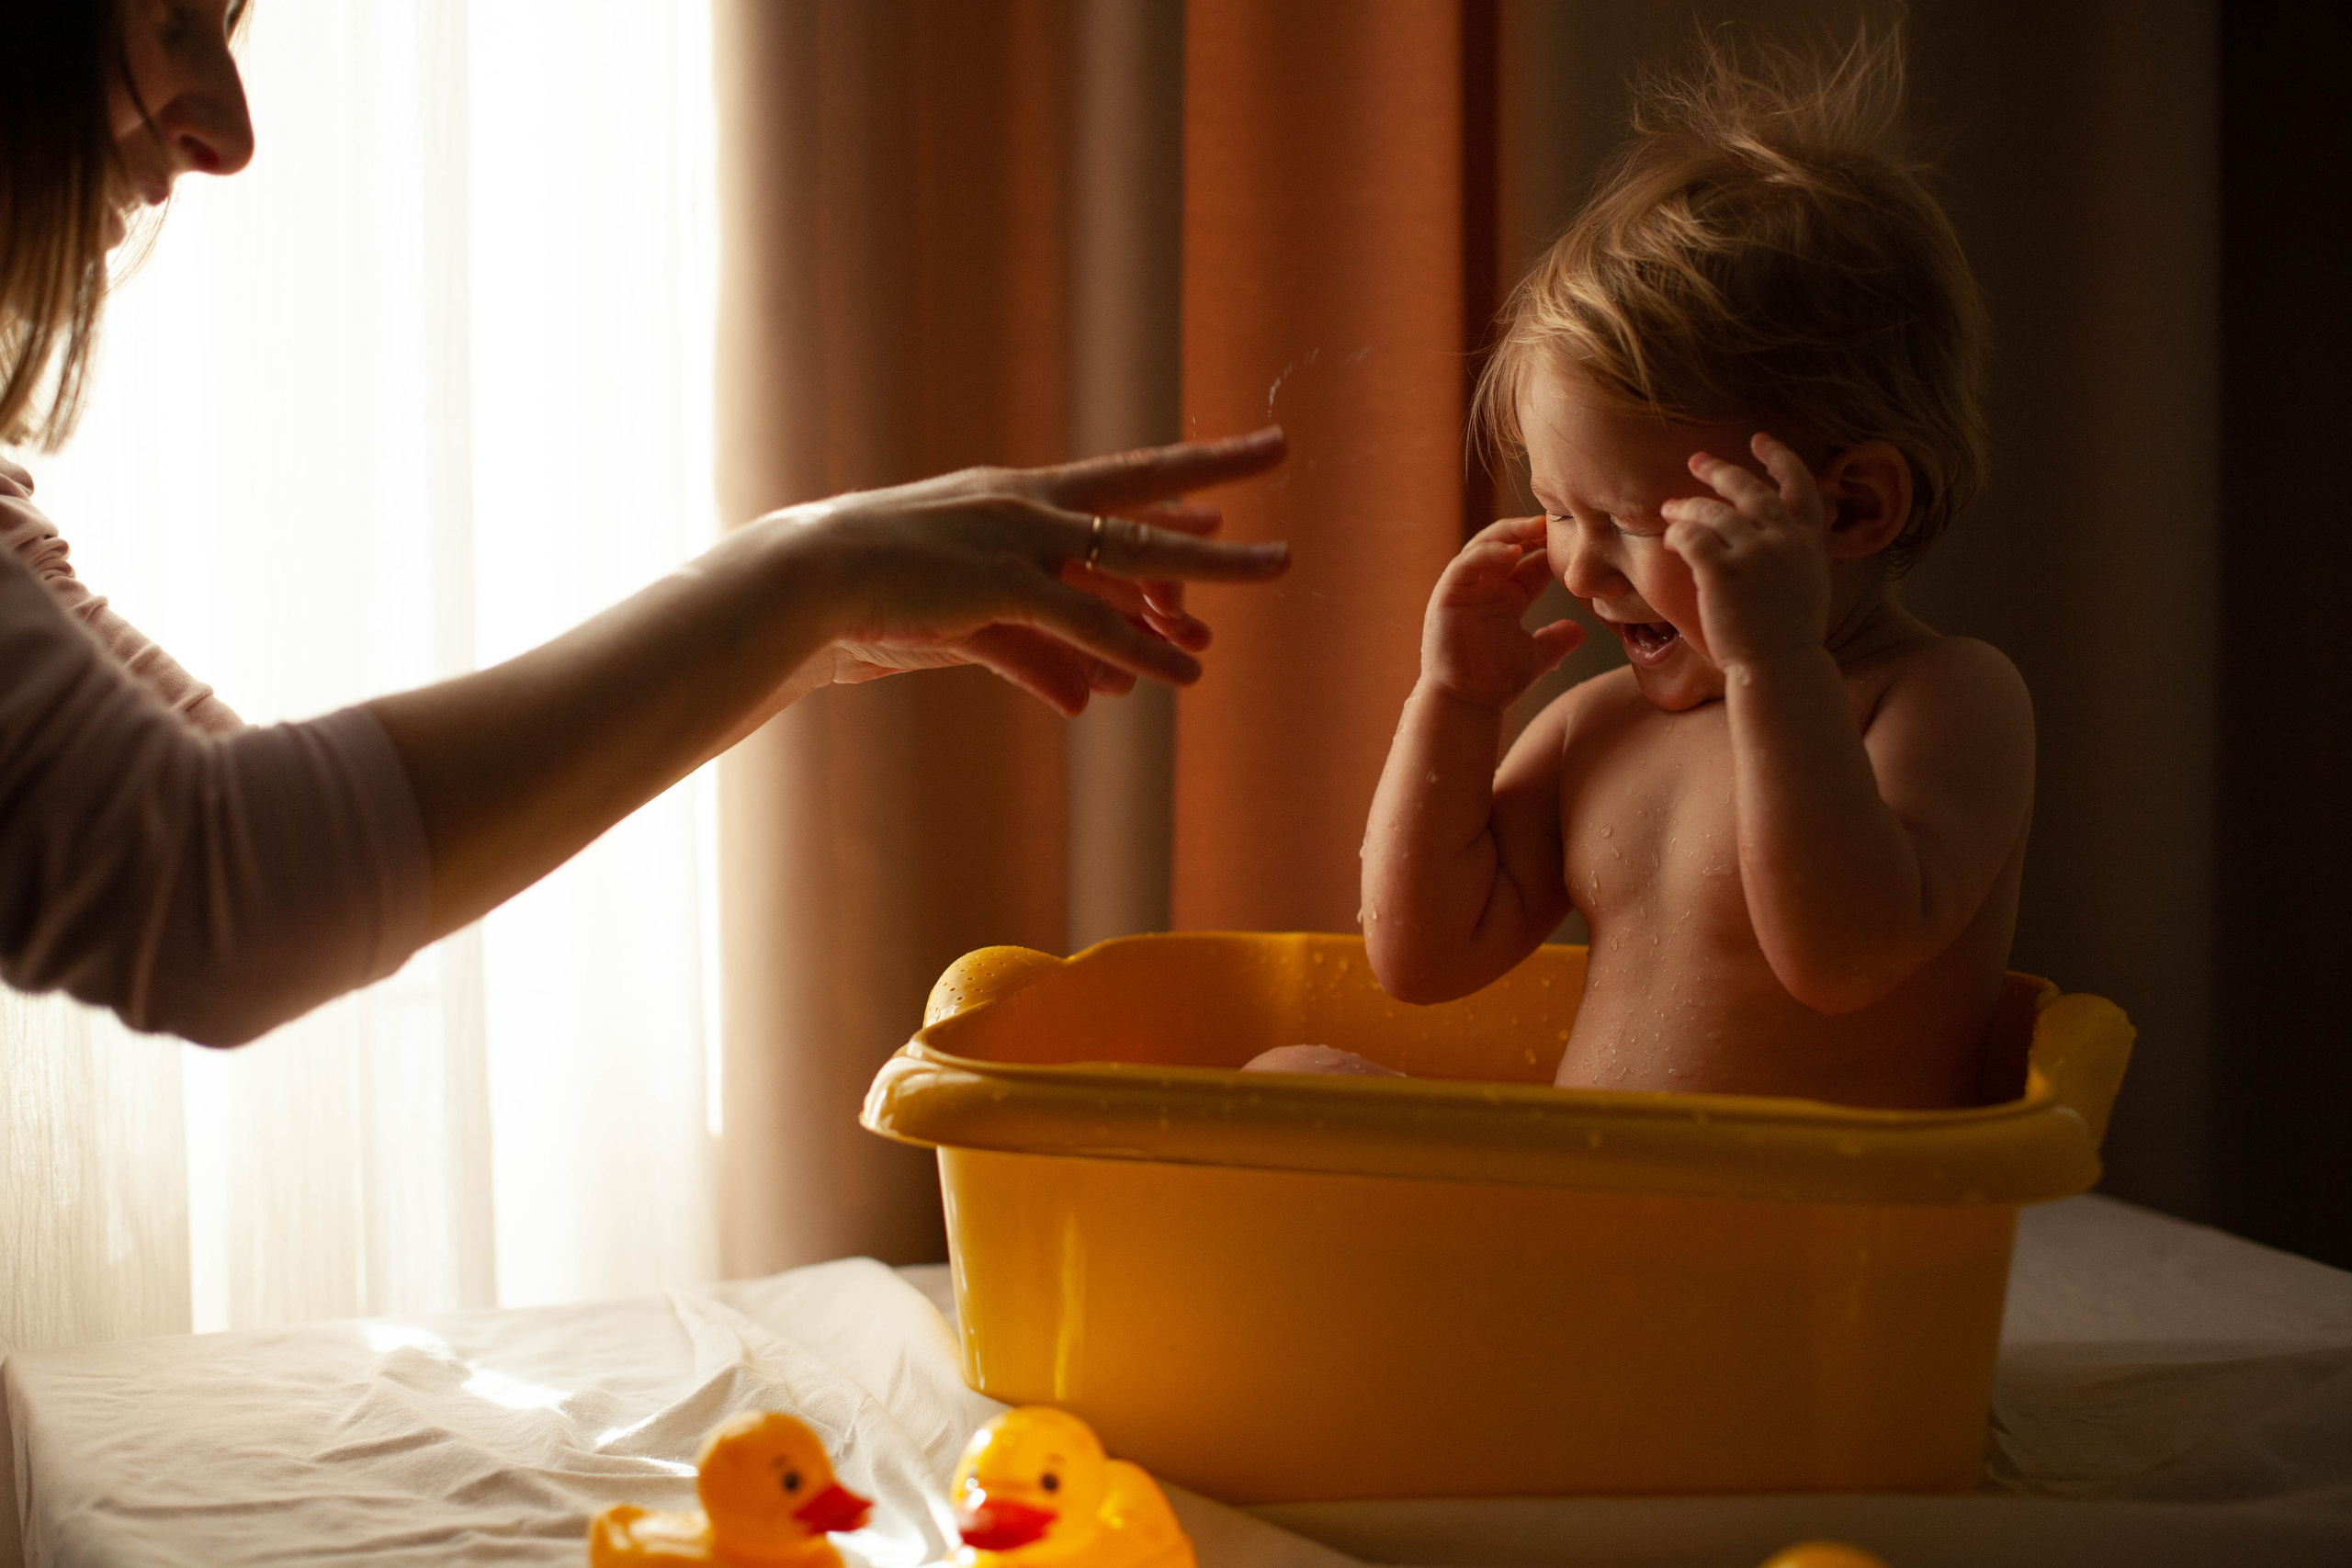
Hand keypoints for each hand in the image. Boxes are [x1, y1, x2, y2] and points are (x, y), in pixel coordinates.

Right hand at [780, 429, 1290, 715]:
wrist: (805, 580)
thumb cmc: (871, 594)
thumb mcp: (962, 615)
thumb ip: (1033, 648)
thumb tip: (1088, 696)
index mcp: (1014, 496)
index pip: (1111, 484)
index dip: (1172, 485)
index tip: (1223, 490)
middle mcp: (1027, 505)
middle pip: (1141, 484)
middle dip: (1216, 466)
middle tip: (1279, 448)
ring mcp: (1018, 540)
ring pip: (1136, 551)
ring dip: (1213, 560)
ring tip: (1279, 565)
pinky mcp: (1001, 586)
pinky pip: (1087, 622)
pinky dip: (1139, 649)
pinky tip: (1185, 670)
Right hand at [1420, 516, 1584, 711]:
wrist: (1468, 703)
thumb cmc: (1496, 682)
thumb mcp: (1537, 656)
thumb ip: (1557, 640)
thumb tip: (1580, 629)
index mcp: (1508, 597)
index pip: (1532, 562)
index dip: (1551, 549)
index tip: (1577, 538)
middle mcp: (1486, 587)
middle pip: (1509, 545)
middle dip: (1531, 531)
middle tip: (1557, 521)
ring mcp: (1465, 588)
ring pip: (1485, 546)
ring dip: (1510, 534)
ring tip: (1535, 527)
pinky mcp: (1447, 594)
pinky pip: (1465, 564)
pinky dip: (1487, 554)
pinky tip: (1511, 551)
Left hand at [1660, 433, 1832, 669]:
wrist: (1779, 668)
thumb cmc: (1788, 637)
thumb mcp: (1808, 584)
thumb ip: (1795, 552)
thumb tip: (1776, 532)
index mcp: (1809, 542)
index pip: (1800, 484)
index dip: (1779, 457)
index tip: (1759, 440)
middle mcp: (1785, 540)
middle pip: (1749, 489)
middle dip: (1720, 471)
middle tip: (1696, 461)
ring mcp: (1755, 553)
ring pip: (1713, 511)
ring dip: (1687, 505)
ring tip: (1668, 509)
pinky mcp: (1723, 571)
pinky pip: (1691, 536)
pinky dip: (1677, 534)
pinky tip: (1668, 542)